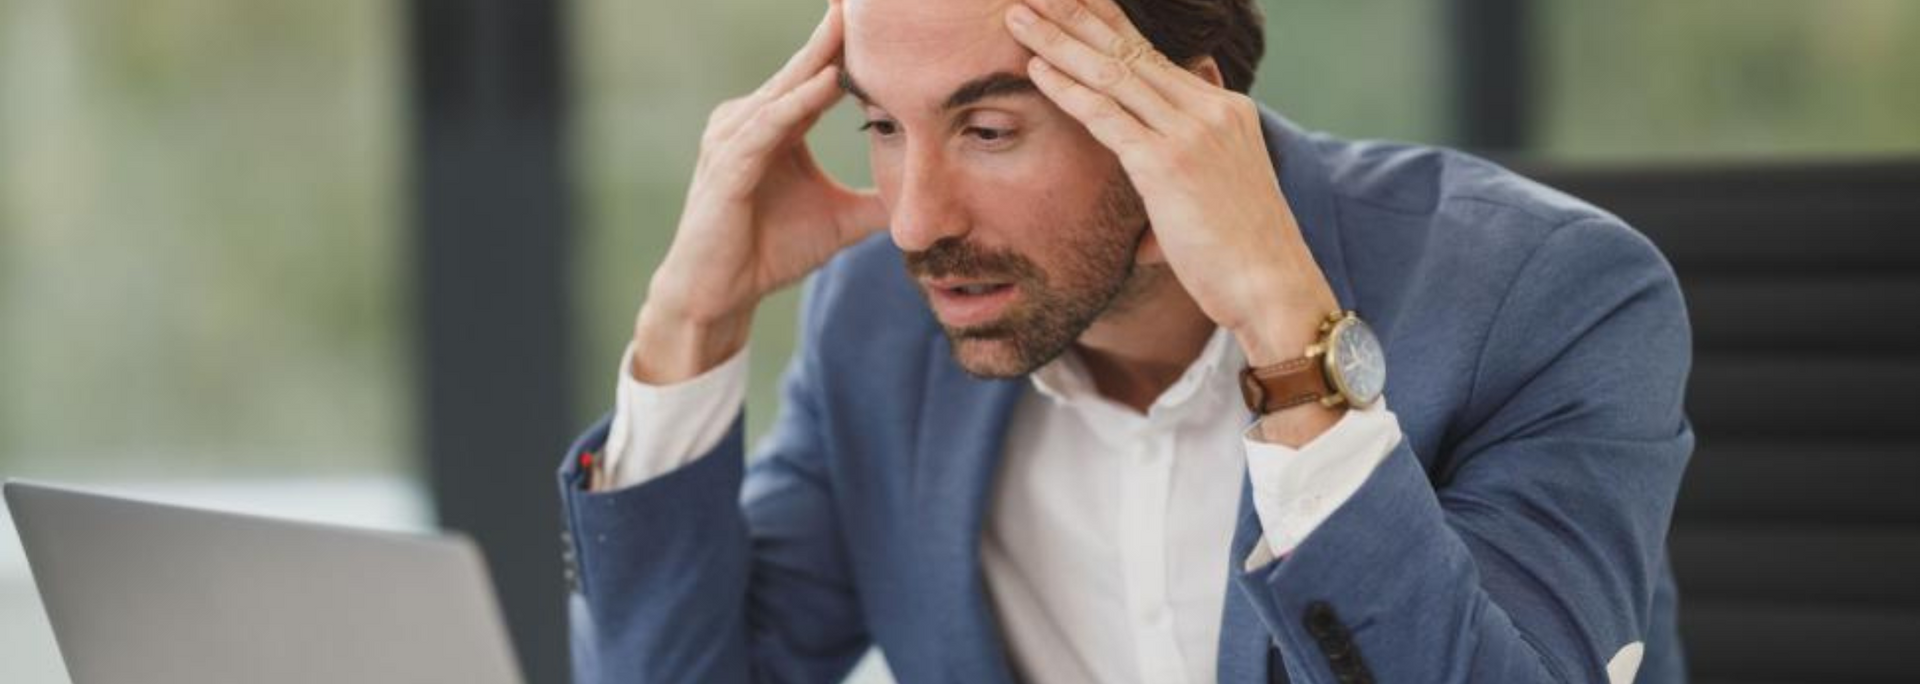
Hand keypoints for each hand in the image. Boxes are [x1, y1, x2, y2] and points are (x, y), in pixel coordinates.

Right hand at [637, 0, 886, 381]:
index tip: (879, 15)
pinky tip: (828, 83)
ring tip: (853, 22)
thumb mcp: (842, 221)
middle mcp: (750, 120)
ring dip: (822, 56)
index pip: (818, 73)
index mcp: (777, 125)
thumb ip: (879, 202)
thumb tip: (929, 199)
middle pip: (802, 67)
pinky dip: (798, 104)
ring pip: (786, 90)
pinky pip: (767, 126)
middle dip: (834, 31)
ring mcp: (733, 139)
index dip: (847, 43)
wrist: (719, 295)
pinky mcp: (727, 167)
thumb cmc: (771, 252)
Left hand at [1002, 0, 1339, 366]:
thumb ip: (1188, 158)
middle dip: (1077, 15)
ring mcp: (1190, 133)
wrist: (1274, 285)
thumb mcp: (1223, 188)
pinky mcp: (1167, 164)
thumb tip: (1150, 156)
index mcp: (1226, 109)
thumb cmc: (1244, 252)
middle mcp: (1210, 109)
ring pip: (1112, 72)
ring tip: (1019, 15)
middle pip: (1130, 49)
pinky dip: (1066, 89)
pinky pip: (1106, 115)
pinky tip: (1034, 70)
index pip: (1155, 53)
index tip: (1077, 0)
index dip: (1111, 22)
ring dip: (1059, 40)